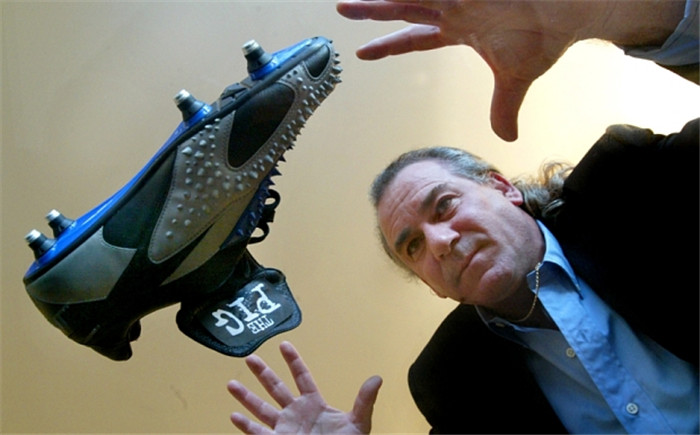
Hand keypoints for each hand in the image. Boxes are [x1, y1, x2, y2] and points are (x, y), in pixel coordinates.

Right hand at [227, 341, 382, 433]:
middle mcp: (296, 414)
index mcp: (314, 405)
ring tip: (231, 384)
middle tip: (249, 358)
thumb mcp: (358, 423)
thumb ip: (364, 401)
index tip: (284, 345)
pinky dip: (245, 426)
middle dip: (263, 373)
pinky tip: (233, 417)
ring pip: (262, 409)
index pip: (302, 378)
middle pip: (276, 388)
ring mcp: (285, 429)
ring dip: (246, 397)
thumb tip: (377, 378)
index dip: (293, 361)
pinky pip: (258, 434)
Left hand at [336, 0, 619, 140]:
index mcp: (461, 28)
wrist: (574, 10)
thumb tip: (507, 138)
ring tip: (349, 1)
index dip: (390, 46)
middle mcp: (456, 6)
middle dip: (373, 9)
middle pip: (404, 6)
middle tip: (341, 9)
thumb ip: (504, 107)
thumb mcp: (516, 78)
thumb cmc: (544, 35)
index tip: (363, 52)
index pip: (416, 38)